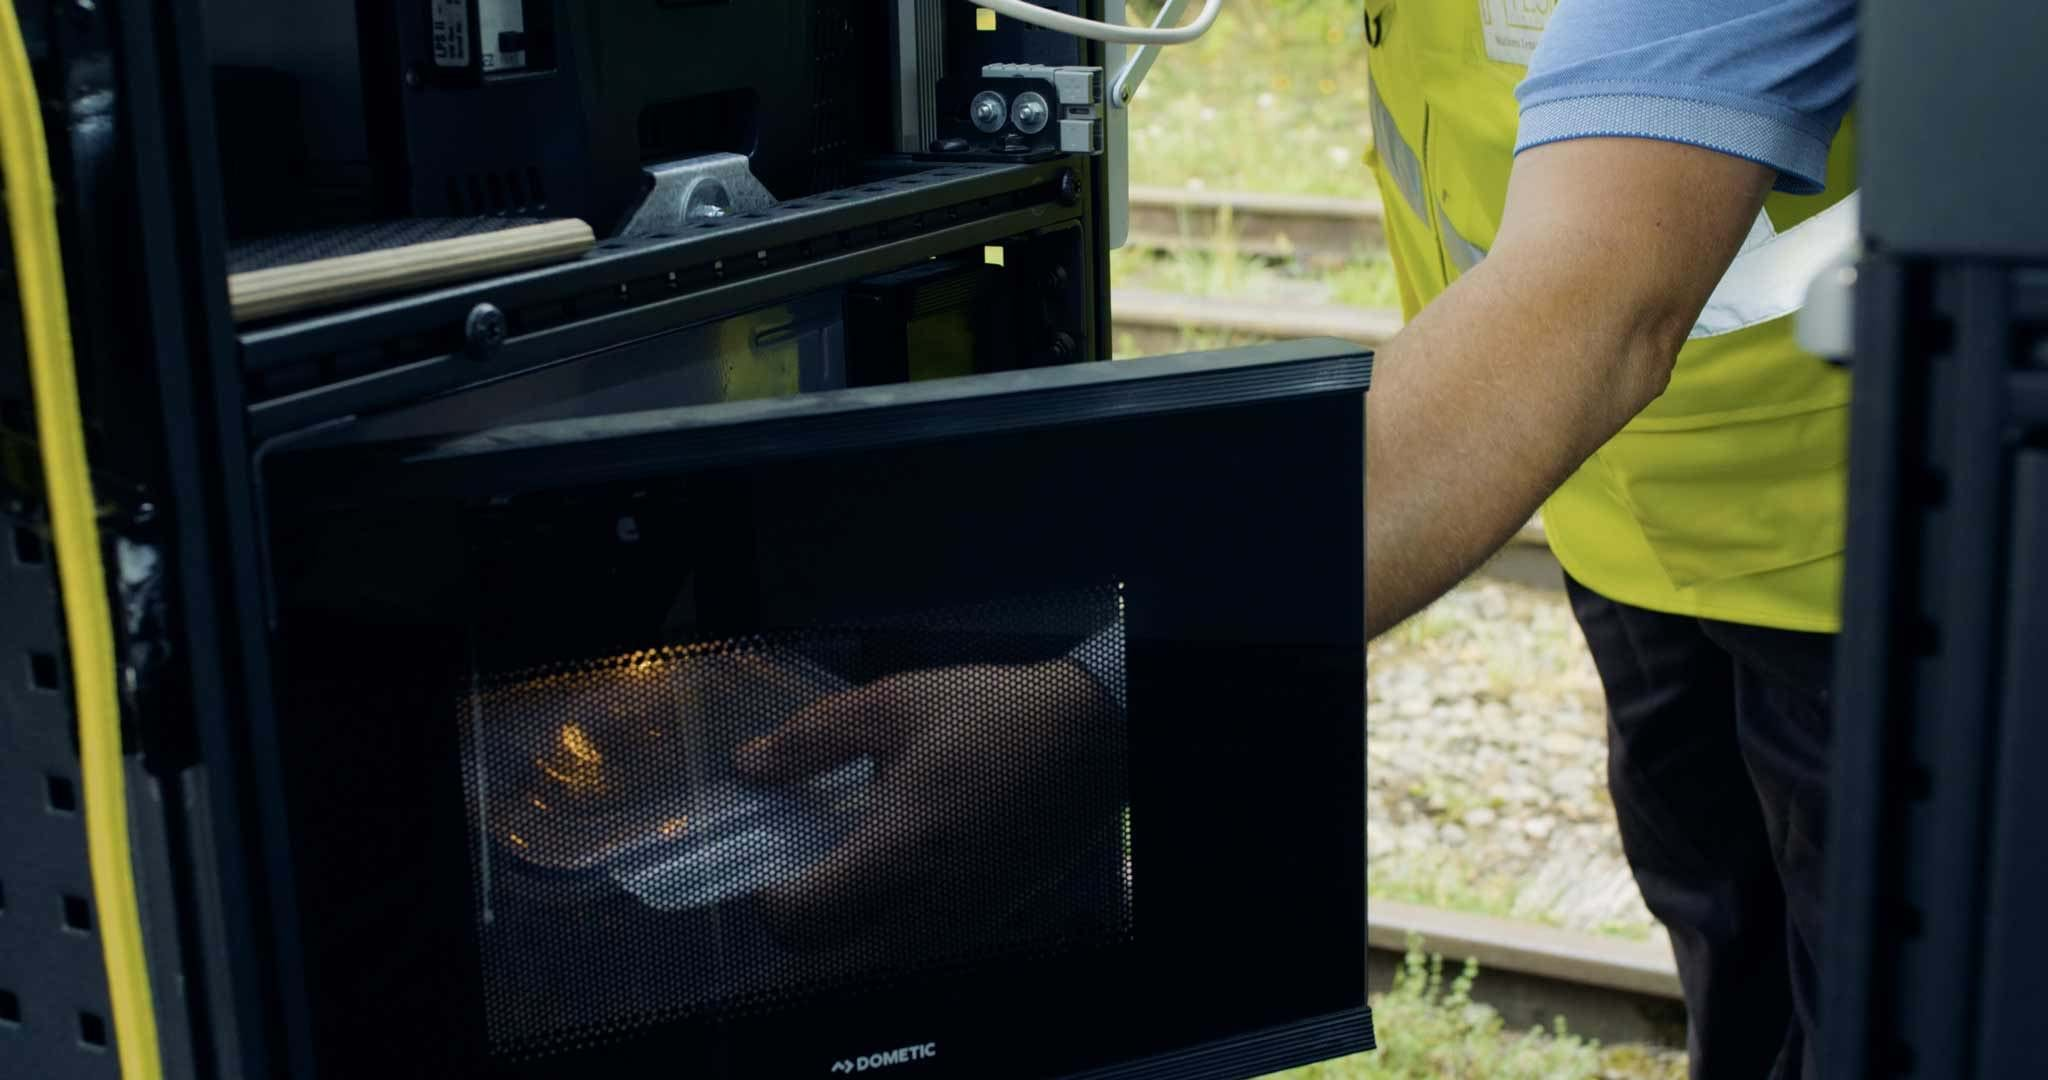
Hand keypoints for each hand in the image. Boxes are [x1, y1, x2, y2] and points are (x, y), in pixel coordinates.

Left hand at [734, 658, 1126, 952]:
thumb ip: (811, 739)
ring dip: (843, 948)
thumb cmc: (995, 716)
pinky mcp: (988, 922)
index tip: (770, 867)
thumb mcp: (892, 706)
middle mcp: (930, 907)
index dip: (768, 901)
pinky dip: (887, 942)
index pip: (801, 921)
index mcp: (900, 852)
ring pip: (875, 972)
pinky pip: (917, 958)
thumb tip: (750, 765)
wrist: (1092, 737)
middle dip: (800, 941)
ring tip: (839, 894)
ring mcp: (963, 923)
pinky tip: (890, 891)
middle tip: (796, 892)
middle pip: (830, 971)